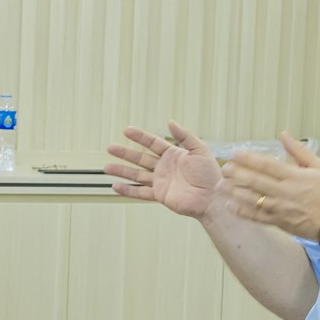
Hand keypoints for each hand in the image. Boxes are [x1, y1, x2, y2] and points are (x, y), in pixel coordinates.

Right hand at [105, 121, 220, 218]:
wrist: (212, 197)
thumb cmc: (210, 174)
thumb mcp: (200, 150)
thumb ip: (184, 136)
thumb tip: (170, 122)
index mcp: (173, 154)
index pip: (152, 143)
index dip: (140, 137)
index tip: (126, 130)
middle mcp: (164, 167)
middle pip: (140, 158)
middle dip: (125, 153)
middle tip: (110, 147)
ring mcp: (161, 181)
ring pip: (137, 175)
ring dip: (122, 171)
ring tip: (106, 167)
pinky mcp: (160, 195)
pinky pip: (140, 192)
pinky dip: (128, 190)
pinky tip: (115, 186)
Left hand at [221, 133, 319, 240]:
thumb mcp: (318, 167)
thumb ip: (299, 150)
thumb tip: (283, 134)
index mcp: (294, 176)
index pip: (267, 165)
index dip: (249, 158)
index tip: (235, 153)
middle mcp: (285, 192)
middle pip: (256, 181)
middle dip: (237, 174)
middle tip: (224, 168)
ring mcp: (280, 208)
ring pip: (253, 199)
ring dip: (235, 192)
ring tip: (221, 185)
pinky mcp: (278, 222)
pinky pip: (257, 216)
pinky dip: (242, 212)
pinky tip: (230, 205)